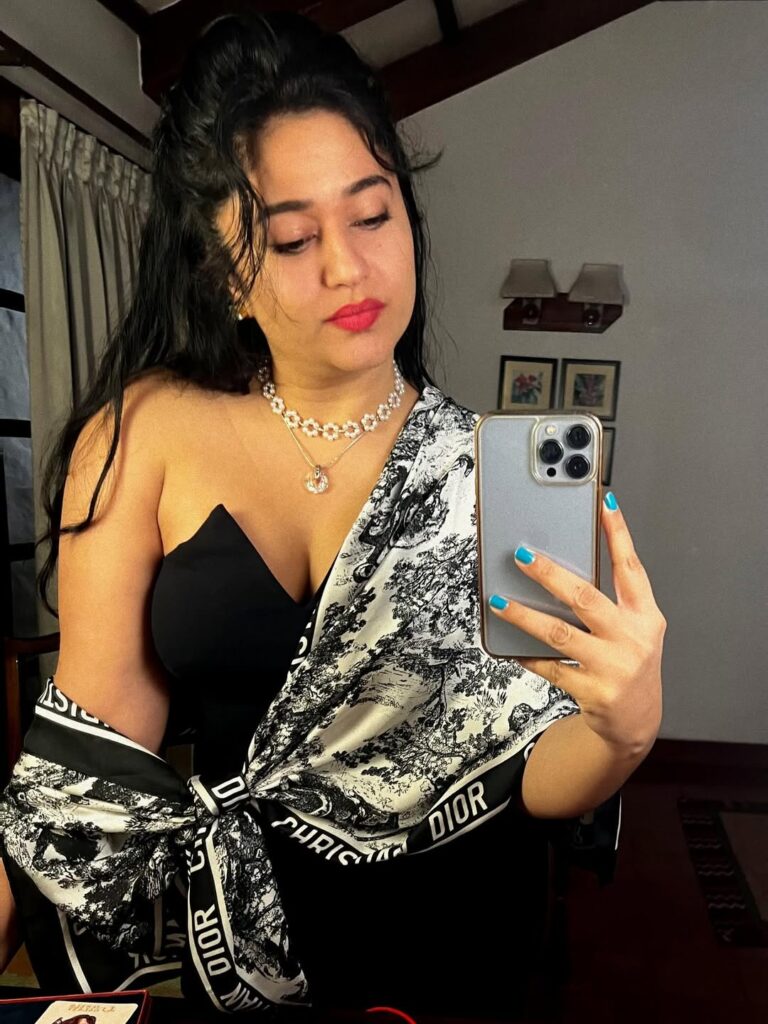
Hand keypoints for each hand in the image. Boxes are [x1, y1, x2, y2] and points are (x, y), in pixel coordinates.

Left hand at [488, 491, 665, 751]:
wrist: (636, 723)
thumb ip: (610, 599)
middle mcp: (633, 638)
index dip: (619, 533)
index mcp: (645, 615)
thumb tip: (561, 564)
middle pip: (585, 597)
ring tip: (498, 601)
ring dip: (525, 615)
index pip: (631, 566)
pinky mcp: (594, 691)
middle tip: (521, 555)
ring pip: (560, 633)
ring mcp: (614, 666)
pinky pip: (550, 667)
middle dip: (549, 574)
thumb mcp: (632, 629)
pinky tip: (508, 646)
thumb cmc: (627, 664)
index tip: (604, 502)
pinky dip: (527, 655)